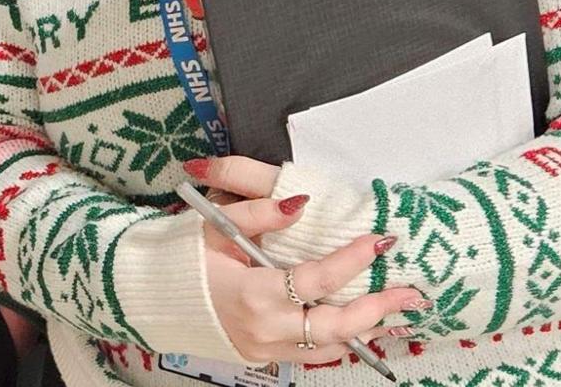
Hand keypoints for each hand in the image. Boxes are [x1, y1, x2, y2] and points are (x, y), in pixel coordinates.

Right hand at [185, 163, 423, 367]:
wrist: (149, 295)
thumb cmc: (180, 256)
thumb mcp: (215, 226)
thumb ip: (260, 213)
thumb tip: (300, 203)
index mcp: (252, 292)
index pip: (316, 279)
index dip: (352, 260)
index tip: (380, 241)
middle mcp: (264, 327)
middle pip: (335, 327)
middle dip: (378, 309)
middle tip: (411, 292)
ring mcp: (265, 348)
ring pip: (329, 347)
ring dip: (368, 329)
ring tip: (398, 311)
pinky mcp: (264, 357)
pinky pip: (312, 354)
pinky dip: (340, 341)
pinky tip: (361, 326)